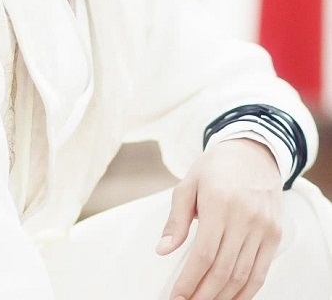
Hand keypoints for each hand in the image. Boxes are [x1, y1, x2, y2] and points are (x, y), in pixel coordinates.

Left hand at [156, 139, 282, 299]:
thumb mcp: (189, 184)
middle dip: (203, 294)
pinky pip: (261, 273)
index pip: (203, 254)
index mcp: (219, 202)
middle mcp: (244, 216)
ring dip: (222, 297)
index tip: (177, 296)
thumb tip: (163, 249)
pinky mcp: (274, 234)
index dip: (189, 281)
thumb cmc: (217, 167)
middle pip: (222, 270)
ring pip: (242, 275)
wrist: (253, 152)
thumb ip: (176, 219)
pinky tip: (230, 299)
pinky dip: (246, 292)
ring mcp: (263, 227)